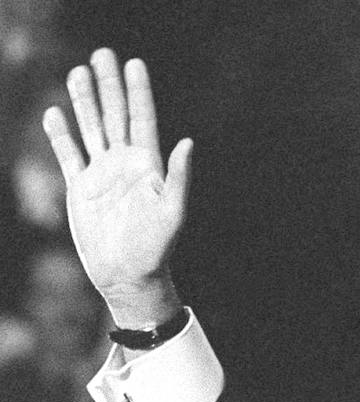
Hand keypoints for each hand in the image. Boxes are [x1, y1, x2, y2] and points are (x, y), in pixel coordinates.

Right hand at [42, 48, 191, 327]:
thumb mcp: (173, 211)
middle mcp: (124, 164)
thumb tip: (188, 141)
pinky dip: (61, 134)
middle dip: (108, 85)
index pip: (142, 119)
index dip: (138, 92)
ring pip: (91, 128)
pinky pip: (68, 154)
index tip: (134, 63)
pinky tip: (55, 114)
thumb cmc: (156, 247)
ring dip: (84, 101)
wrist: (128, 275)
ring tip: (78, 72)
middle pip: (114, 115)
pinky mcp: (80, 188)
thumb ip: (179, 176)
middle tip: (102, 53)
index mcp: (147, 166)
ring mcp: (101, 174)